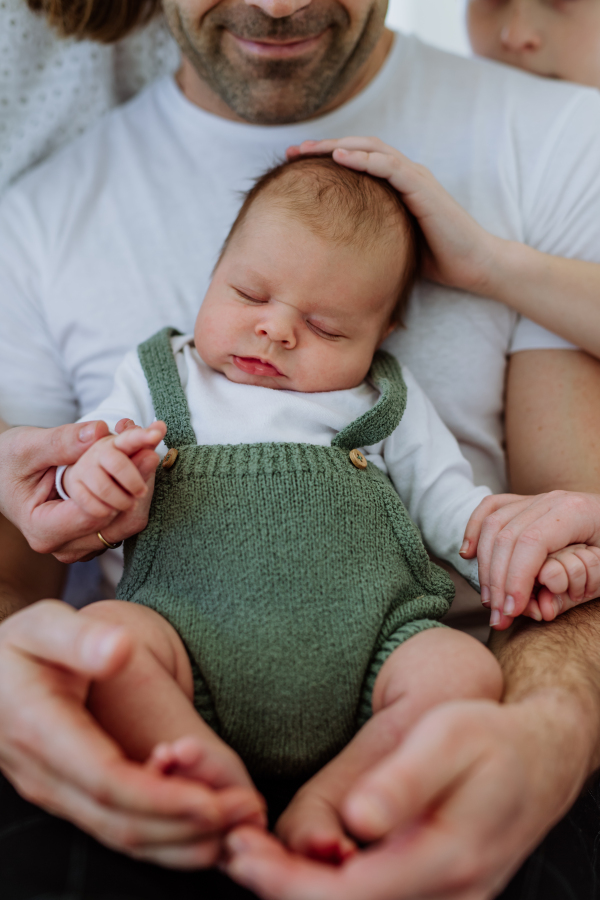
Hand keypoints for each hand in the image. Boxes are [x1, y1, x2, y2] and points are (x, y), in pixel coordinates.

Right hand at [0, 419, 164, 562]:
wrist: (2, 473)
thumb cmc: (7, 461)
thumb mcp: (27, 446)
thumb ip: (61, 442)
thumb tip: (97, 432)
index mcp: (43, 530)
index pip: (96, 514)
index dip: (124, 481)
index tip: (144, 448)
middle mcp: (65, 546)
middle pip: (120, 520)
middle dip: (141, 480)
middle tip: (154, 442)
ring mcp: (81, 544)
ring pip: (128, 520)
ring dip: (142, 482)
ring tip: (148, 445)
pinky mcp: (93, 535)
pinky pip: (125, 517)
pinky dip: (134, 488)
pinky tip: (137, 457)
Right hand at [0, 600, 264, 867]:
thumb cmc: (22, 645)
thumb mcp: (44, 625)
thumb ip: (79, 637)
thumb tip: (117, 650)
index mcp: (39, 730)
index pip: (106, 781)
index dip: (161, 798)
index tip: (212, 802)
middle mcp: (44, 775)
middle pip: (119, 822)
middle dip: (186, 827)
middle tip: (247, 817)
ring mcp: (56, 793)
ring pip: (120, 836)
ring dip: (182, 841)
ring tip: (239, 828)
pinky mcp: (70, 798)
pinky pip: (117, 830)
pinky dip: (165, 839)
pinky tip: (206, 830)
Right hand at [62, 423, 164, 518]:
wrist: (90, 484)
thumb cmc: (118, 471)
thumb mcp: (134, 460)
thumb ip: (146, 449)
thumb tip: (158, 434)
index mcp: (117, 442)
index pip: (130, 438)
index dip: (143, 436)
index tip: (157, 434)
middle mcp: (98, 452)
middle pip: (118, 464)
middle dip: (134, 481)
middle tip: (142, 493)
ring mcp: (83, 468)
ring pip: (104, 488)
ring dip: (122, 501)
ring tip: (129, 504)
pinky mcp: (74, 485)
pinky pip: (90, 503)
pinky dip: (105, 510)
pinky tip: (111, 510)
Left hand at [225, 696, 589, 899]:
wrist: (541, 759)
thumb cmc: (490, 739)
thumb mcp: (449, 740)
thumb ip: (405, 783)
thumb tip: (359, 821)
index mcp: (444, 858)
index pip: (349, 894)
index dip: (287, 882)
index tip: (242, 853)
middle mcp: (448, 895)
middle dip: (283, 888)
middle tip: (234, 853)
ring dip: (302, 889)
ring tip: (253, 856)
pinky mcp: (440, 891)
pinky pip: (378, 898)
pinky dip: (332, 884)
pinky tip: (303, 860)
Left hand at [287, 137, 501, 293]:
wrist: (475, 265)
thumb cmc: (437, 260)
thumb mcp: (393, 245)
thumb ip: (370, 237)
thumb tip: (335, 253)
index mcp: (397, 187)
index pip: (358, 162)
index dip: (327, 159)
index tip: (295, 166)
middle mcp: (405, 175)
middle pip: (359, 148)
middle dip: (324, 146)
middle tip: (292, 151)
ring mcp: (415, 178)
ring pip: (372, 149)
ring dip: (338, 145)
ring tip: (309, 149)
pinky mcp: (423, 188)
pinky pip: (389, 166)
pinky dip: (364, 159)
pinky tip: (340, 157)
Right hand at [463, 492, 599, 629]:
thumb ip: (579, 581)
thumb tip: (543, 597)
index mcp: (574, 511)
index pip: (531, 543)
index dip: (516, 579)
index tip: (513, 611)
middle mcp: (551, 499)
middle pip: (506, 536)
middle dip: (498, 581)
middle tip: (500, 617)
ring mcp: (536, 499)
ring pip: (493, 525)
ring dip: (485, 567)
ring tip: (491, 601)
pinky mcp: (525, 504)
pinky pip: (490, 509)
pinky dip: (474, 530)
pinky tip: (468, 554)